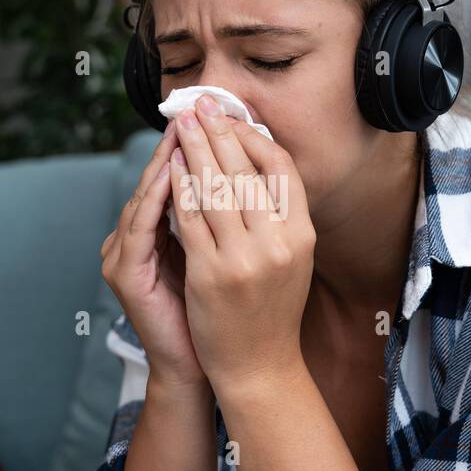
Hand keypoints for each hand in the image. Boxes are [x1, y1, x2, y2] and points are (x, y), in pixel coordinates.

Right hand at [100, 120, 207, 389]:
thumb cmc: (227, 313)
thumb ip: (222, 217)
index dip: (196, 147)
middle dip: (180, 144)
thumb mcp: (227, 255)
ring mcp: (122, 256)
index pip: (174, 178)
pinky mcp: (123, 275)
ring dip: (163, 163)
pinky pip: (139, 229)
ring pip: (143, 198)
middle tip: (198, 109)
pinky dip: (155, 200)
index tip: (221, 116)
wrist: (221, 367)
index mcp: (157, 232)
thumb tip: (250, 169)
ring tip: (184, 132)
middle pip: (156, 180)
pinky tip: (170, 177)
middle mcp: (134, 239)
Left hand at [169, 95, 315, 394]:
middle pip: (244, 171)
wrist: (259, 366)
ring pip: (214, 189)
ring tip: (181, 125)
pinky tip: (168, 168)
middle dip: (218, 132)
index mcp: (302, 234)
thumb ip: (280, 215)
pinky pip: (190, 219)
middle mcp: (278, 242)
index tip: (232, 118)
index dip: (253, 137)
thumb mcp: (292, 258)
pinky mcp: (210, 273)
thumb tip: (259, 161)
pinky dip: (178, 188)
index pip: (280, 168)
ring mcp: (243, 258)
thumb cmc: (271, 309)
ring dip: (193, 150)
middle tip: (200, 104)